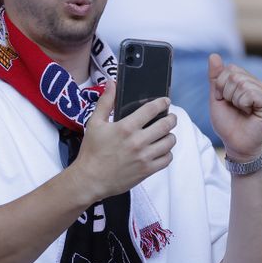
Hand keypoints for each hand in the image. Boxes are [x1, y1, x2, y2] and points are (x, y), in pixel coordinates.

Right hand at [71, 86, 177, 201]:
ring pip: (169, 142)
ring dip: (170, 135)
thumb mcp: (94, 123)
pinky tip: (161, 150)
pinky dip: (167, 153)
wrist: (90, 179)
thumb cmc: (91, 151)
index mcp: (126, 127)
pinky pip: (166, 159)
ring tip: (165, 134)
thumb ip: (105, 102)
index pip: (151, 109)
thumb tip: (111, 83)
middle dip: (171, 118)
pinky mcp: (147, 170)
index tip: (165, 101)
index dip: (162, 103)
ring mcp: (144, 157)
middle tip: (170, 117)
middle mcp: (138, 141)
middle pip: (166, 125)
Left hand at [207, 53, 261, 160]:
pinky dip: (242, 104)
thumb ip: (215, 77)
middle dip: (226, 93)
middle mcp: (257, 84)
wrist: (235, 143)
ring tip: (241, 110)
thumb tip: (213, 55)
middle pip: (234, 75)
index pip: (229, 68)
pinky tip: (247, 112)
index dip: (220, 85)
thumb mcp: (216, 97)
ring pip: (241, 83)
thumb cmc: (227, 122)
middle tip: (233, 106)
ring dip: (234, 100)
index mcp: (246, 80)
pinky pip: (250, 93)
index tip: (225, 99)